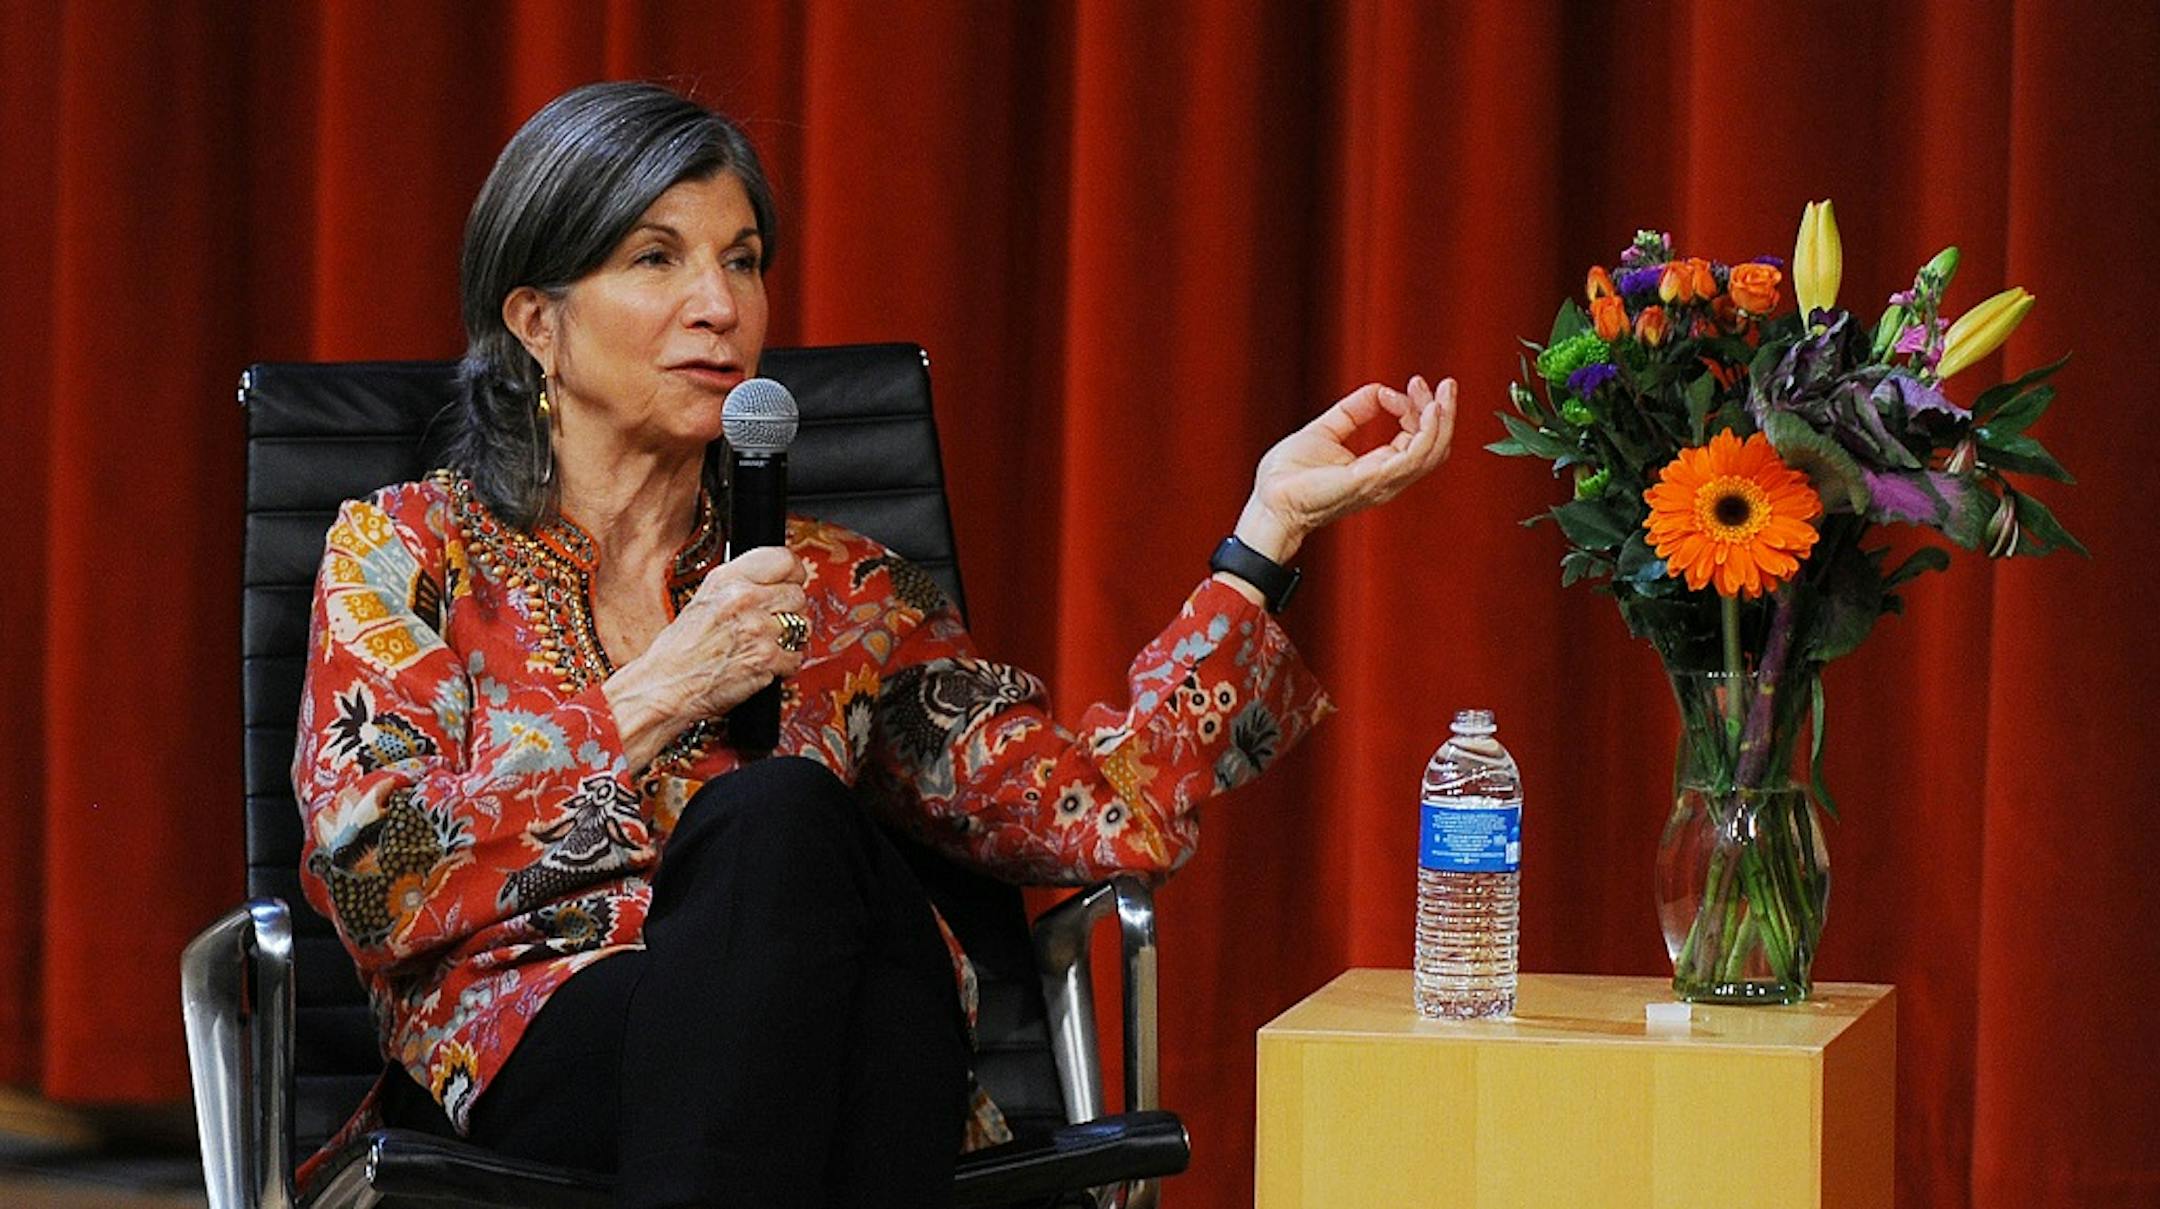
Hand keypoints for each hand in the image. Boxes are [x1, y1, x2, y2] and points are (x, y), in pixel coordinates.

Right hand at [603, 546, 809, 766]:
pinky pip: (796, 656)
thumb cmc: (680, 650)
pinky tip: (763, 665)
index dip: (794, 574)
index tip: (793, 582)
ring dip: (790, 638)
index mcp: (727, 579)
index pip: (784, 560)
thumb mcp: (703, 600)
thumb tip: (777, 581)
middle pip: (797, 594)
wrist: (666, 687)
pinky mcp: (767, 658)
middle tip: (771, 625)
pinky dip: (785, 665)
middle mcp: (744, 598)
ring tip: (764, 646)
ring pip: (802, 625)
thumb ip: (739, 586)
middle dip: (789, 611)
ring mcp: (758, 628)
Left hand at [1233, 375, 1456, 562]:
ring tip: (1441, 393)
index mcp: (1378, 469)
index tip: (1409, 386)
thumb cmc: (1289, 476)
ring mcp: (1381, 482)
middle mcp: (1386, 479)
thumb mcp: (1326, 430)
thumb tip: (1378, 391)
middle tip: (1444, 385)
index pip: (1418, 440)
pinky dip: (1426, 431)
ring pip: (1432, 453)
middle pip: (1434, 448)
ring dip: (1442, 419)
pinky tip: (1427, 410)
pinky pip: (1413, 457)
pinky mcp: (1371, 480)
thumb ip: (1354, 411)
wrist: (1269, 499)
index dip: (1420, 410)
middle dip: (1443, 413)